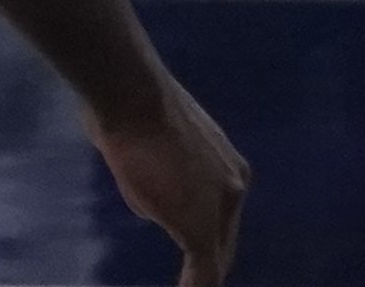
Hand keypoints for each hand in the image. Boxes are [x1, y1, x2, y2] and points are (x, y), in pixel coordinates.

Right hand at [86, 73, 246, 284]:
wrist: (131, 95)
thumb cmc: (131, 106)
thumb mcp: (153, 142)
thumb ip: (160, 174)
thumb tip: (151, 200)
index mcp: (226, 165)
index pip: (221, 210)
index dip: (207, 232)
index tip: (193, 245)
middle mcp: (233, 187)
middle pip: (224, 237)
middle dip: (210, 260)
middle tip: (197, 280)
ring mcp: (219, 208)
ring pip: (209, 248)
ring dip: (194, 267)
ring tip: (187, 280)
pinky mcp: (200, 229)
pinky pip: (204, 269)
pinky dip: (195, 285)